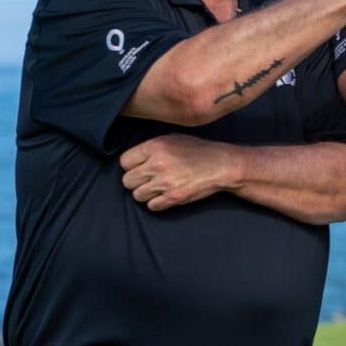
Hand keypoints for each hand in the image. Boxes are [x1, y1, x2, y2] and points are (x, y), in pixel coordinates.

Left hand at [119, 134, 239, 211]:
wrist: (221, 165)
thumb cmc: (198, 150)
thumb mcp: (173, 138)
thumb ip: (152, 148)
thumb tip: (135, 158)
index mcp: (155, 146)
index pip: (124, 161)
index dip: (131, 165)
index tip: (139, 167)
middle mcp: (157, 164)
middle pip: (127, 181)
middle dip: (135, 181)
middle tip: (147, 180)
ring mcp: (164, 182)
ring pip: (137, 195)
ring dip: (145, 193)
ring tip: (157, 188)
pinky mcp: (173, 198)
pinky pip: (152, 206)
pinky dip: (157, 203)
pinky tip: (165, 195)